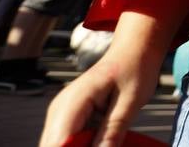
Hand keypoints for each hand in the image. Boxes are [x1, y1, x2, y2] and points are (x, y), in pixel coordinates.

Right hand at [40, 55, 158, 146]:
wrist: (132, 51)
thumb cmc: (135, 69)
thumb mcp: (131, 100)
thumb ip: (114, 129)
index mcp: (73, 102)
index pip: (59, 142)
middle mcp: (60, 109)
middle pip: (53, 146)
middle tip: (108, 143)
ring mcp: (60, 114)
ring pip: (57, 145)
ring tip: (106, 140)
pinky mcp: (67, 119)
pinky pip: (66, 141)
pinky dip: (81, 145)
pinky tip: (101, 141)